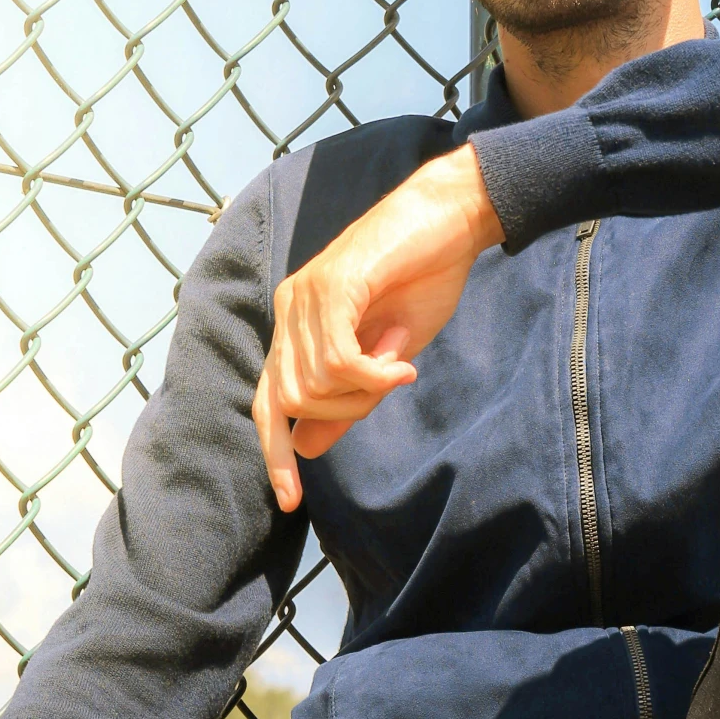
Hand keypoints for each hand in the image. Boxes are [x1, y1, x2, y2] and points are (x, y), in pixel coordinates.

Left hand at [252, 144, 503, 511]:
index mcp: (297, 323)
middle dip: (343, 413)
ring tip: (400, 360)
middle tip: (389, 385)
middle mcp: (290, 307)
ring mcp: (306, 294)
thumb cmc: (426, 278)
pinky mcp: (332, 284)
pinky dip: (375, 373)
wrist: (452, 217)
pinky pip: (337, 360)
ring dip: (364, 390)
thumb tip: (306, 448)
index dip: (274, 453)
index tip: (291, 501)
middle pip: (290, 402)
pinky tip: (403, 359)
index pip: (267, 402)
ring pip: (312, 385)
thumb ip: (346, 396)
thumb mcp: (386, 354)